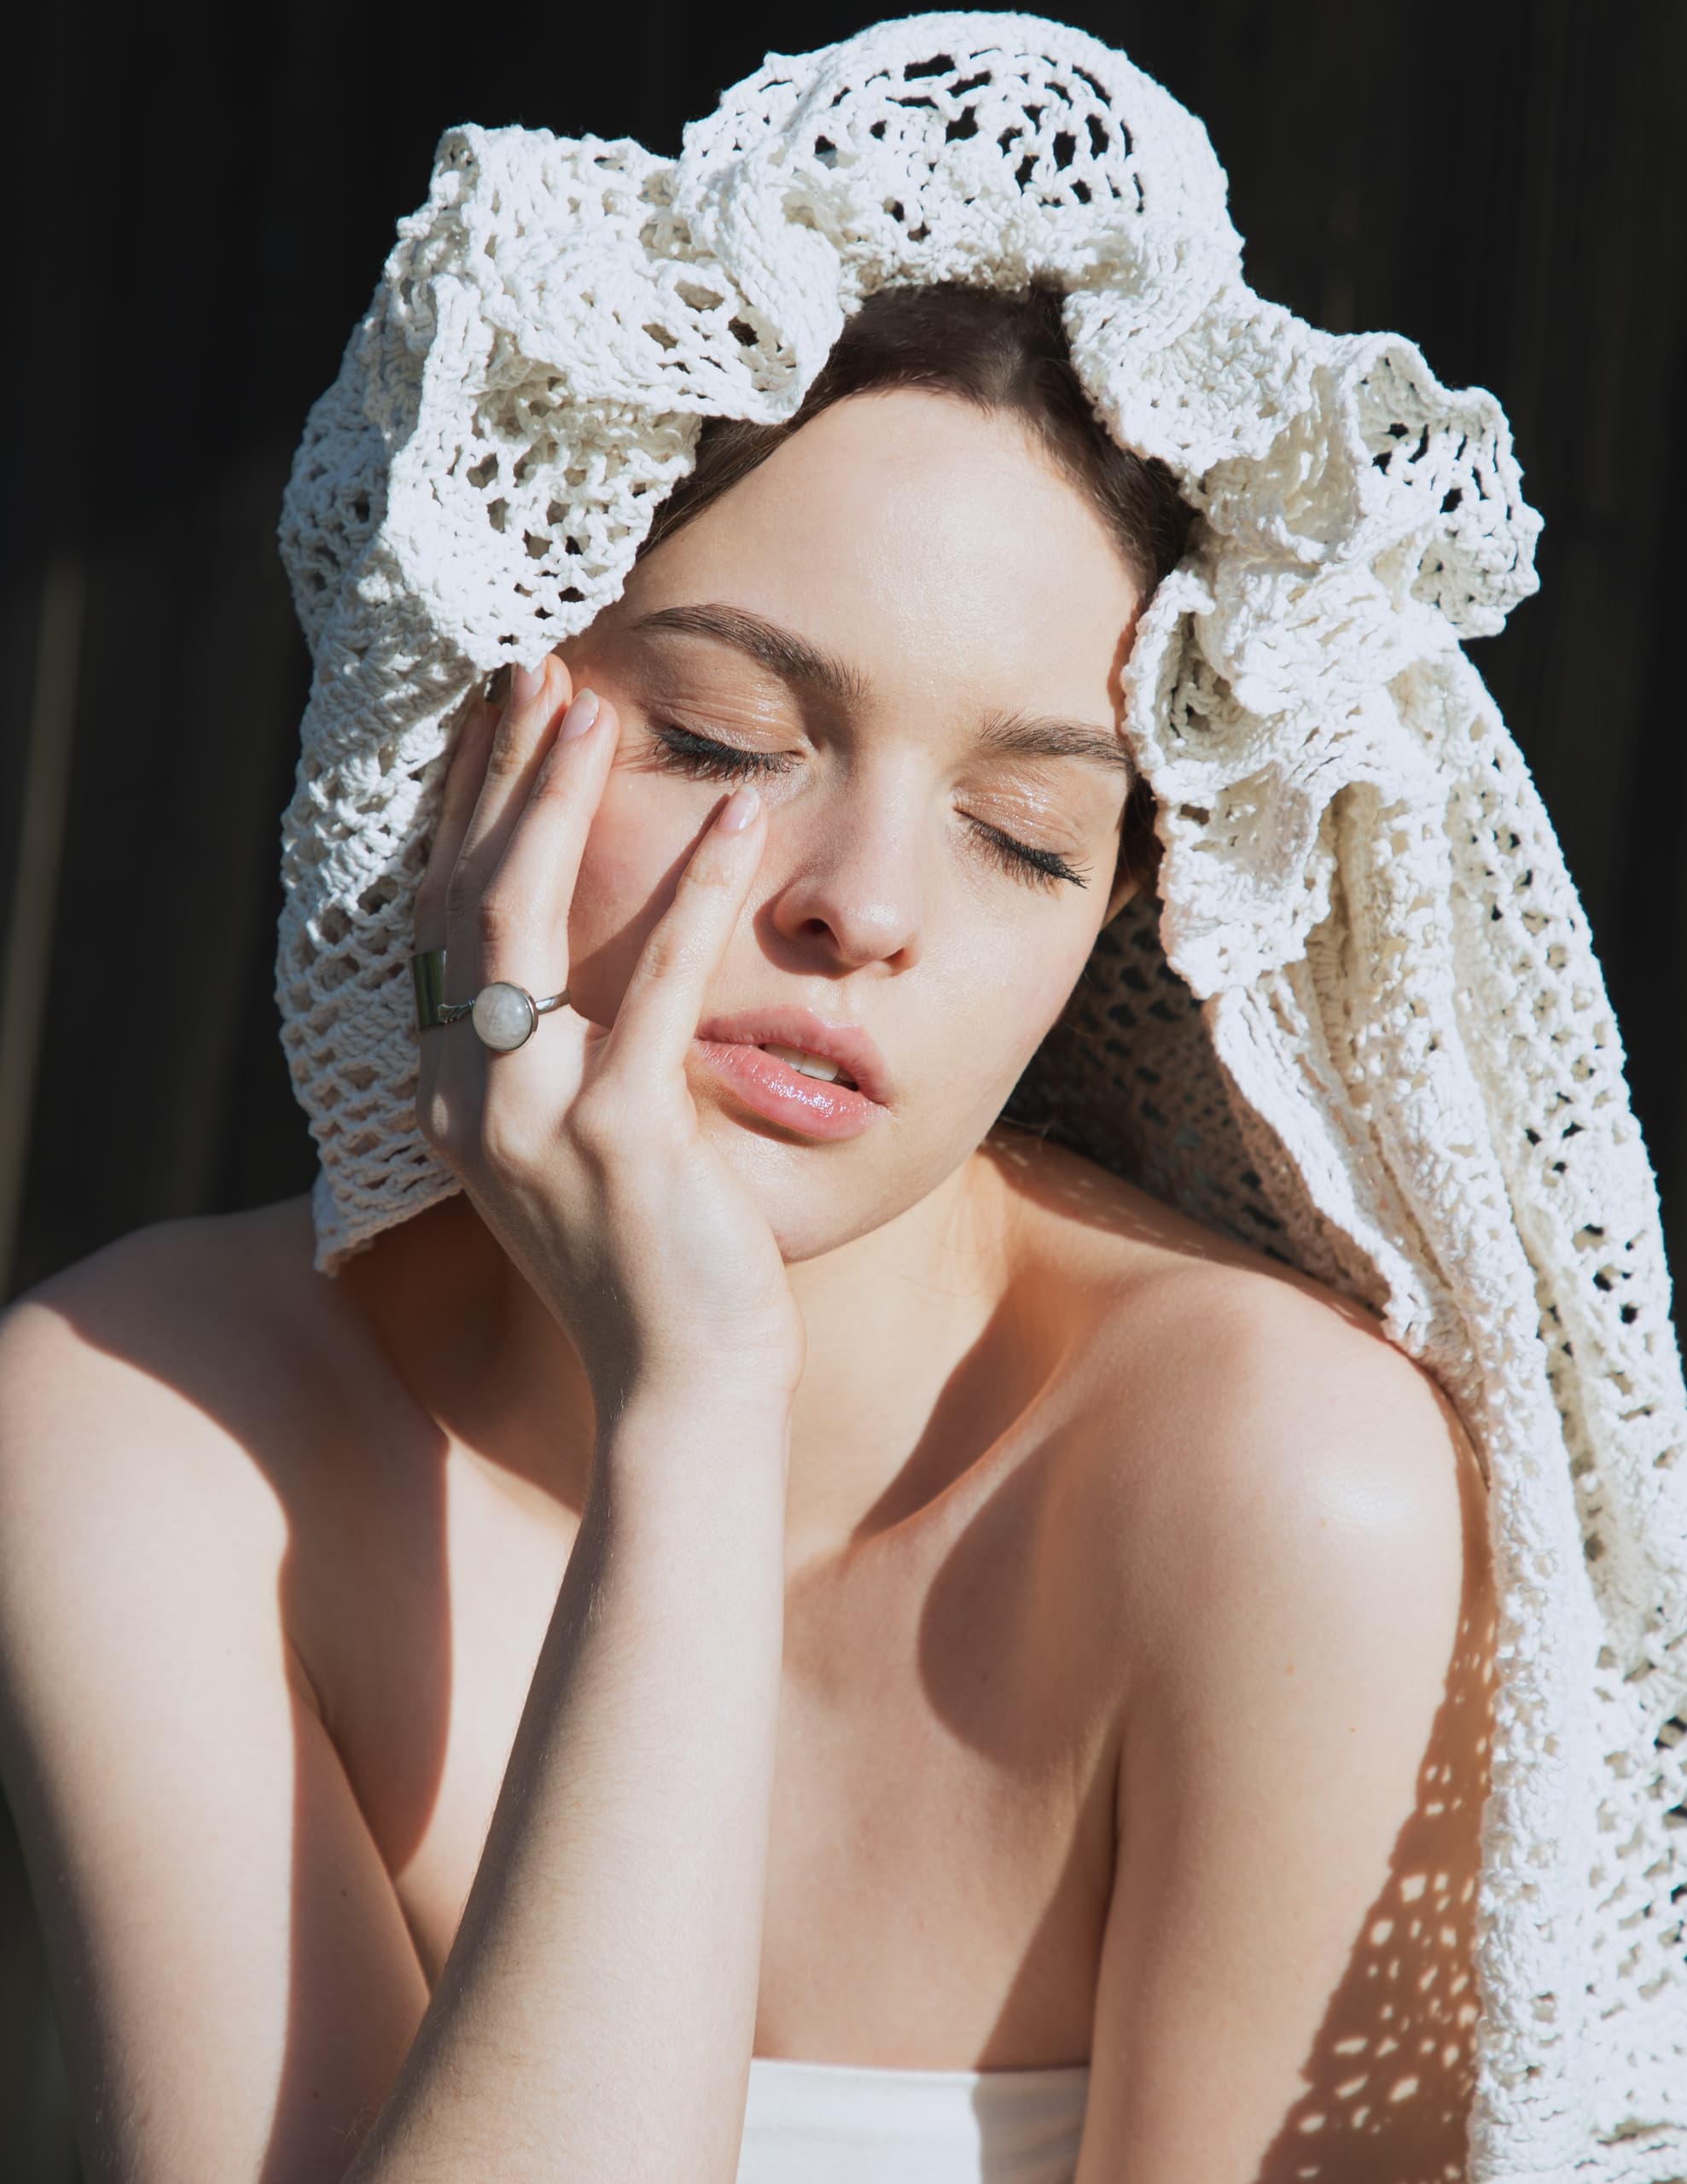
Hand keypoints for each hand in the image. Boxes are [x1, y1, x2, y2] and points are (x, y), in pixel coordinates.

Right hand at [412, 654, 806, 1423]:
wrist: (679, 1386)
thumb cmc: (650, 1262)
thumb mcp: (579, 1147)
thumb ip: (562, 1055)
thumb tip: (580, 969)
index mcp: (451, 1092)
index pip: (443, 919)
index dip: (467, 810)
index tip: (500, 716)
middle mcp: (465, 1096)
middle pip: (465, 895)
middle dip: (496, 773)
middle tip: (533, 665)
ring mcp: (531, 1117)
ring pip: (523, 920)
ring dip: (560, 801)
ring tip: (596, 703)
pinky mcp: (618, 1138)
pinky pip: (660, 986)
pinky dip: (697, 894)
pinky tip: (739, 821)